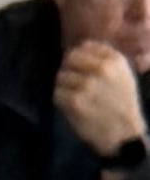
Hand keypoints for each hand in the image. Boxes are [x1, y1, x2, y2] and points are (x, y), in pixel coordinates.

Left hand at [57, 38, 146, 160]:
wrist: (123, 133)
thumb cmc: (122, 104)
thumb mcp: (122, 74)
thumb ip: (105, 57)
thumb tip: (81, 46)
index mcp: (114, 60)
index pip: (84, 47)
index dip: (76, 57)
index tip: (76, 68)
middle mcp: (101, 69)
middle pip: (69, 59)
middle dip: (67, 70)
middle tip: (70, 82)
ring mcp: (86, 85)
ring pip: (61, 77)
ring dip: (62, 86)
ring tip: (71, 95)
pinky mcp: (74, 102)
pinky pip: (57, 94)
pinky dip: (59, 100)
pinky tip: (69, 106)